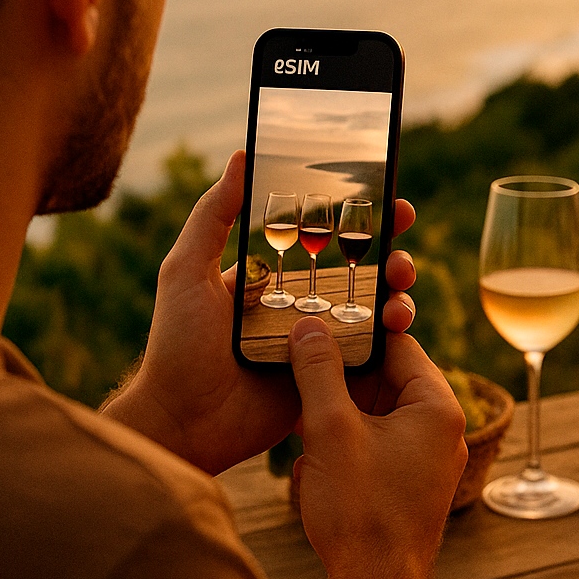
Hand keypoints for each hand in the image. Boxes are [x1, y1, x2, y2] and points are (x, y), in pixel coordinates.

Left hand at [101, 150, 420, 474]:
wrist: (183, 422)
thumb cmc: (177, 345)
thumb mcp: (187, 270)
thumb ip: (212, 215)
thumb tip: (241, 155)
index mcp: (276, 278)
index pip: (327, 240)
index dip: (363, 220)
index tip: (392, 201)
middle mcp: (304, 308)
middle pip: (363, 273)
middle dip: (393, 255)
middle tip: (402, 250)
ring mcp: (321, 345)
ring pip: (375, 311)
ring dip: (399, 294)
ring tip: (399, 290)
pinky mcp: (332, 380)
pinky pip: (372, 356)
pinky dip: (393, 338)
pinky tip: (397, 325)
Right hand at [289, 320, 467, 578]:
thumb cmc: (361, 511)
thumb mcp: (330, 429)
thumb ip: (318, 371)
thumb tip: (308, 326)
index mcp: (438, 406)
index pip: (398, 345)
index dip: (354, 332)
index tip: (316, 322)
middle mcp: (443, 428)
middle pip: (387, 377)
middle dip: (341, 376)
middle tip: (298, 365)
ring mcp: (429, 457)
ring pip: (378, 411)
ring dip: (339, 410)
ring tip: (301, 413)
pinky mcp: (412, 481)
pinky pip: (378, 442)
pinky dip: (347, 439)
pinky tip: (313, 451)